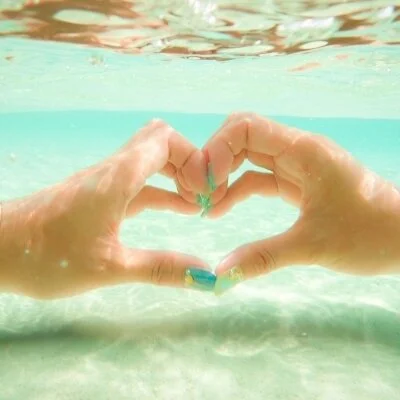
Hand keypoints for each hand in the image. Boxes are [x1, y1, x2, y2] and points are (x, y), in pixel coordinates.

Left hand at [0, 120, 215, 298]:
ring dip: (176, 175)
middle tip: (203, 194)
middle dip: (188, 162)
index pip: (166, 140)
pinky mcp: (99, 193)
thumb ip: (160, 268)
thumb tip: (205, 275)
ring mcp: (106, 180)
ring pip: (149, 159)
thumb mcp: (109, 268)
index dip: (194, 159)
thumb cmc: (47, 256)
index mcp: (118, 177)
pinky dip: (162, 190)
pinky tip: (176, 209)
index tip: (207, 192)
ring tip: (197, 203)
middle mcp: (113, 169)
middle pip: (160, 141)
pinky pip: (139, 181)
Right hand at [203, 113, 399, 293]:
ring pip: (247, 156)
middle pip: (241, 136)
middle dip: (213, 160)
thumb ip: (263, 257)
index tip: (205, 185)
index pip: (245, 127)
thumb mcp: (314, 246)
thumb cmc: (371, 235)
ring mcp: (295, 165)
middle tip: (198, 192)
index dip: (217, 149)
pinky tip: (219, 209)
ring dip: (222, 175)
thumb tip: (220, 275)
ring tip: (203, 204)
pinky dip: (236, 190)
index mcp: (303, 150)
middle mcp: (296, 150)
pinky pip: (257, 178)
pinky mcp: (295, 182)